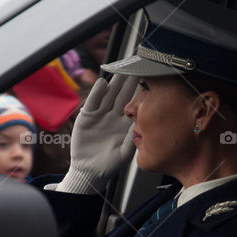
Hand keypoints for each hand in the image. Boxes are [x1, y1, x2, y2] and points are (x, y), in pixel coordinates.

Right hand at [55, 74, 136, 193]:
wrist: (90, 171)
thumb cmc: (110, 163)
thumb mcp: (125, 153)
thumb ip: (131, 139)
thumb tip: (139, 126)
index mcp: (126, 122)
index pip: (134, 103)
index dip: (140, 91)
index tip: (148, 80)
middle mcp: (114, 115)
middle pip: (122, 94)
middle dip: (129, 81)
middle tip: (137, 66)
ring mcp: (100, 114)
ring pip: (109, 95)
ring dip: (115, 82)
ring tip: (121, 70)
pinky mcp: (88, 116)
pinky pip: (93, 102)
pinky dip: (97, 92)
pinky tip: (103, 83)